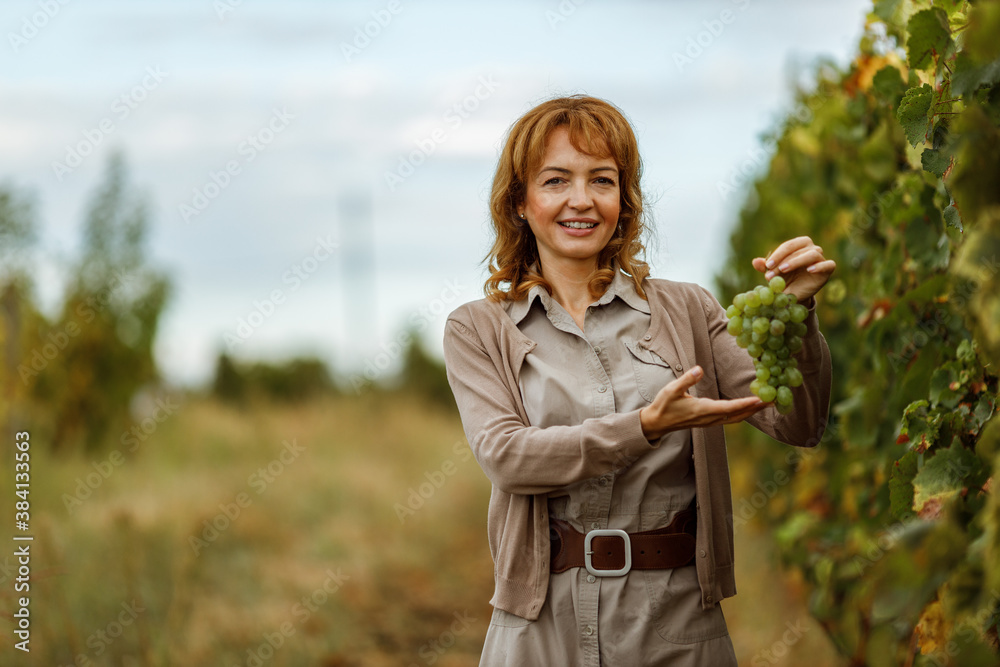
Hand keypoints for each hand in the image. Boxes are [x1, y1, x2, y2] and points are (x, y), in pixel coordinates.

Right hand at [639, 366, 768, 440]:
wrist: (658, 423)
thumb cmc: (664, 405)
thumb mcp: (672, 389)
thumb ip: (686, 379)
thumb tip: (699, 368)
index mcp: (702, 410)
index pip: (728, 407)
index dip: (745, 404)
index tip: (760, 400)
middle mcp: (710, 418)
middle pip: (738, 415)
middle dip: (756, 409)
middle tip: (774, 401)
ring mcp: (710, 422)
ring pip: (737, 418)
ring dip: (752, 412)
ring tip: (767, 404)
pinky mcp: (710, 422)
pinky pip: (731, 419)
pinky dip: (743, 413)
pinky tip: (749, 408)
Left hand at [752, 236, 835, 303]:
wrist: (794, 295)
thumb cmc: (784, 280)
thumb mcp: (773, 274)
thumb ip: (765, 267)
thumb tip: (755, 261)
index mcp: (799, 246)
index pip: (789, 245)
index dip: (778, 254)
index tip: (767, 266)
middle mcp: (811, 249)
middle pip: (800, 247)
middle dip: (784, 258)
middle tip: (772, 269)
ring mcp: (821, 259)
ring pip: (812, 254)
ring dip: (796, 261)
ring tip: (784, 270)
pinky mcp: (828, 270)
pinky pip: (829, 264)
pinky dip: (820, 266)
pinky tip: (810, 270)